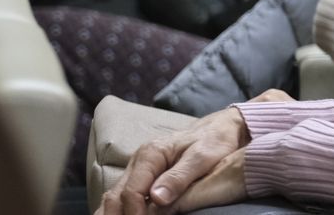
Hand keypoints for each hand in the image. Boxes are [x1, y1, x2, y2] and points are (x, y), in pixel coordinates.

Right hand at [98, 106, 249, 214]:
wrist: (219, 128)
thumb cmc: (214, 141)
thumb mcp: (203, 157)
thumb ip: (179, 177)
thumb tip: (156, 199)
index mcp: (151, 154)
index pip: (132, 191)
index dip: (135, 214)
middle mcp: (138, 161)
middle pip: (116, 196)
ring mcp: (138, 168)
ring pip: (114, 196)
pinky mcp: (142, 176)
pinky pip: (123, 195)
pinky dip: (119, 210)